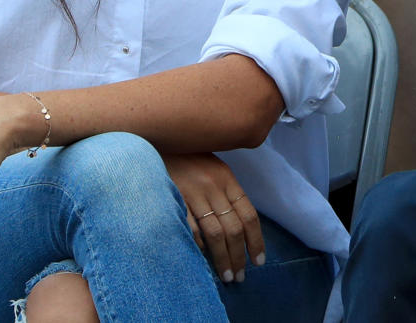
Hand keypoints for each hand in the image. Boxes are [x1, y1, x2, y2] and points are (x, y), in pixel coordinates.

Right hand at [161, 152, 262, 282]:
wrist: (157, 139)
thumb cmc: (186, 157)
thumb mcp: (212, 169)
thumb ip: (224, 193)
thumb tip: (237, 226)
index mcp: (227, 179)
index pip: (249, 215)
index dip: (256, 240)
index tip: (258, 261)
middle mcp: (214, 186)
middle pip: (234, 228)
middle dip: (239, 256)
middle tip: (240, 276)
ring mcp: (193, 193)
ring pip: (215, 233)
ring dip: (223, 258)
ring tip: (226, 276)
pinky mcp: (173, 198)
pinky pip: (190, 228)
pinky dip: (198, 246)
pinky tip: (202, 260)